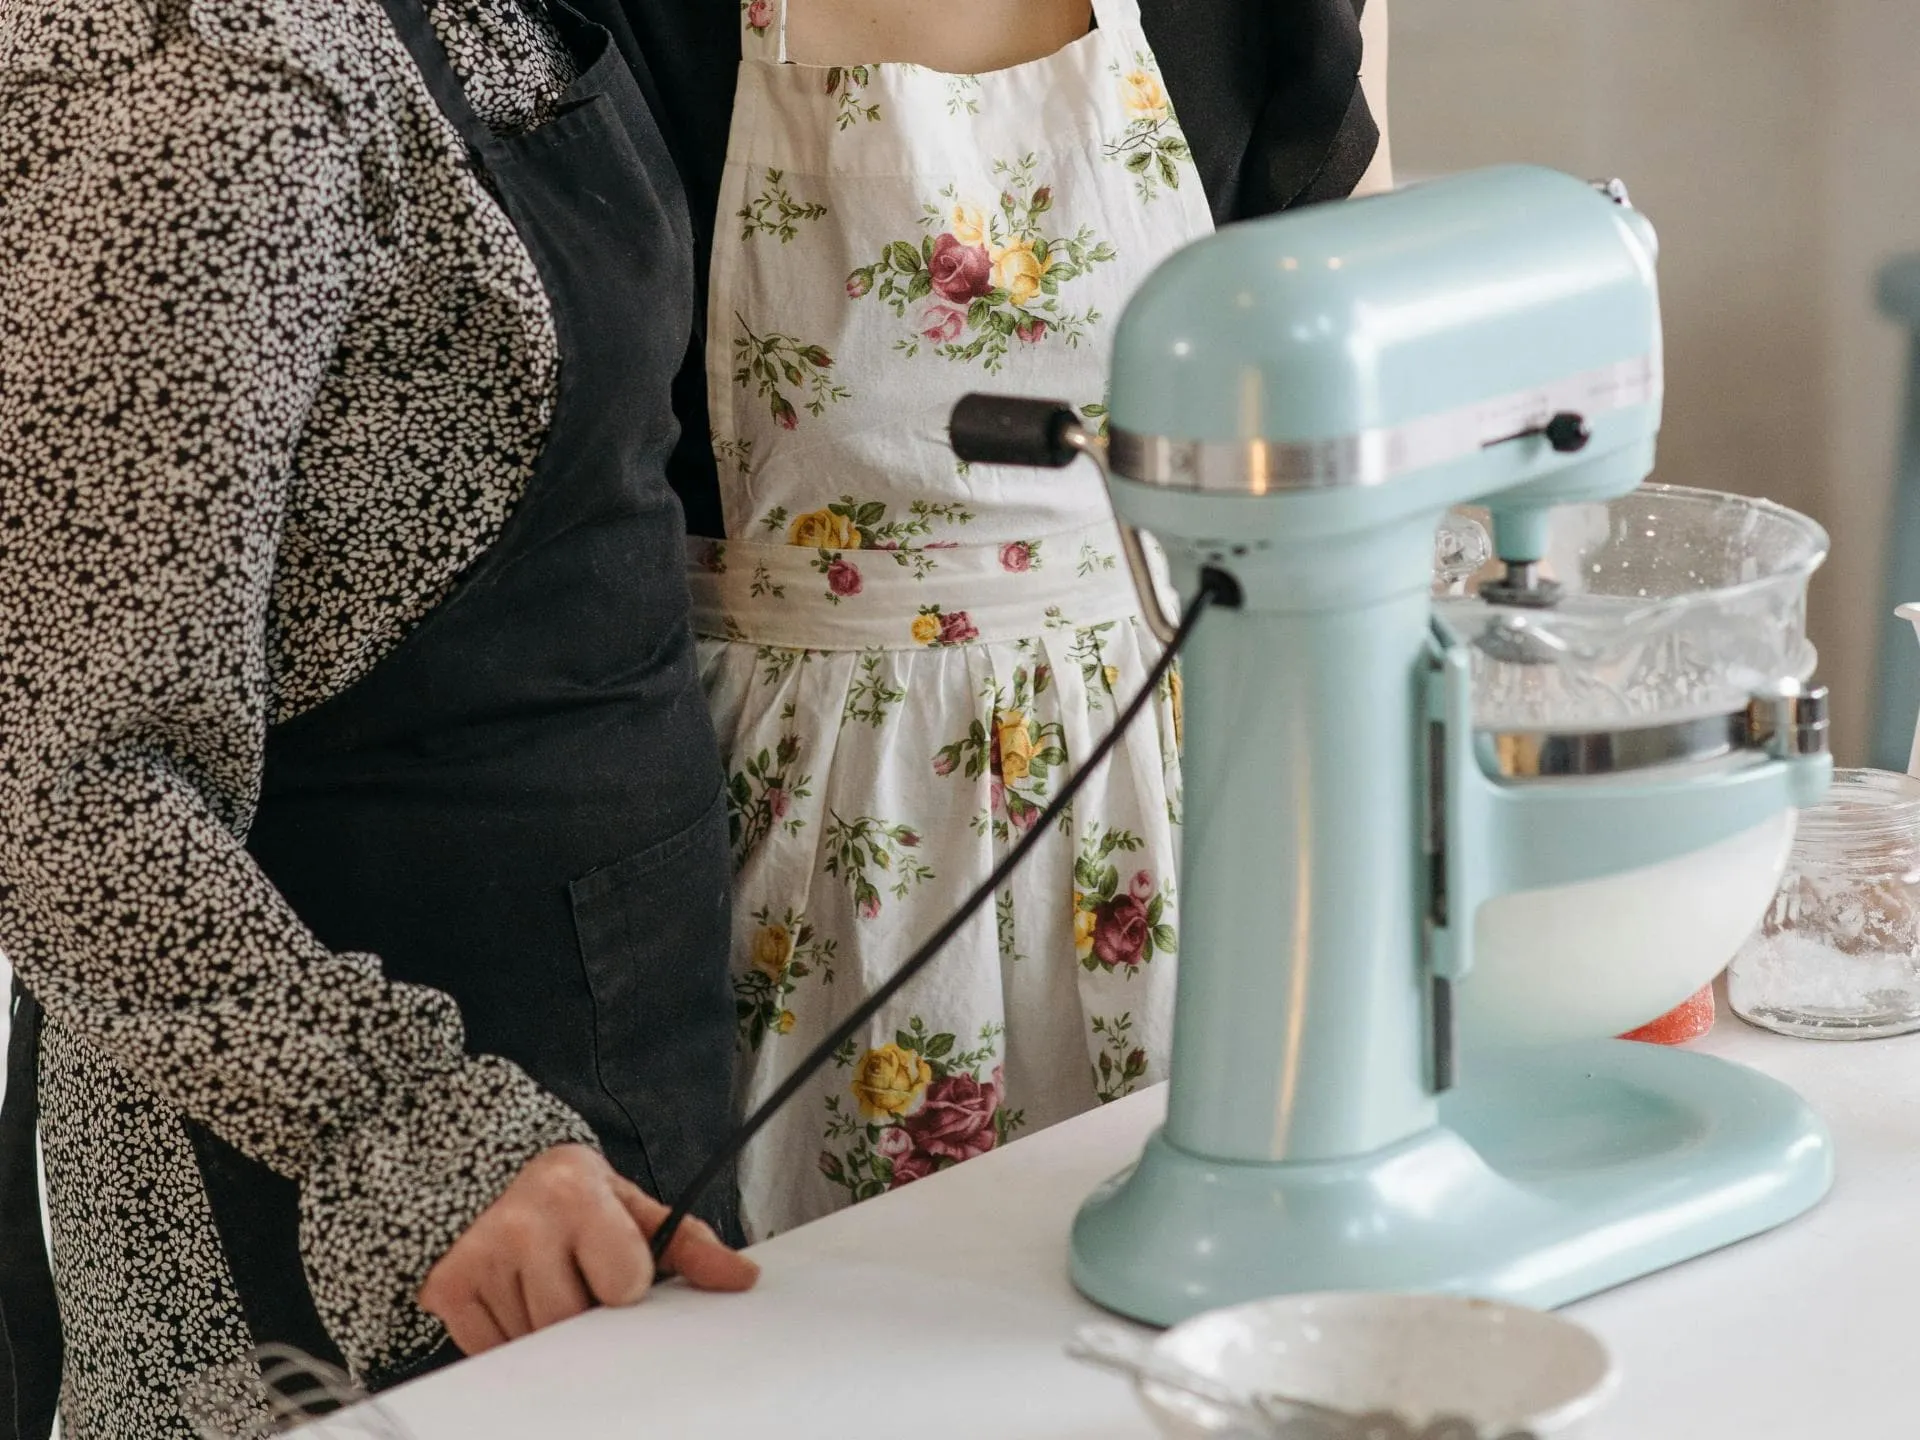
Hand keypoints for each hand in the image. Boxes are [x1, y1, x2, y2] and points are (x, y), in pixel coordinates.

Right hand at [418, 1144, 757, 1355]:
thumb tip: (743, 1279)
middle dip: (585, 1311)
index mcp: (574, 1190)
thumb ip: (689, 1244)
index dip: (624, 1284)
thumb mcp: (632, 1208)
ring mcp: (478, 1256)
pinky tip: (514, 1297)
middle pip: (575, 1320)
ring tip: (545, 1281)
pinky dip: (511, 1338)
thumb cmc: (574, 1199)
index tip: (614, 1264)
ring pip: (536, 1343)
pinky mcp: (447, 1290)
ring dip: (549, 1329)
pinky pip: (495, 1352)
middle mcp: (521, 1221)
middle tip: (576, 1274)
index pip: (624, 1282)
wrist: (487, 1174)